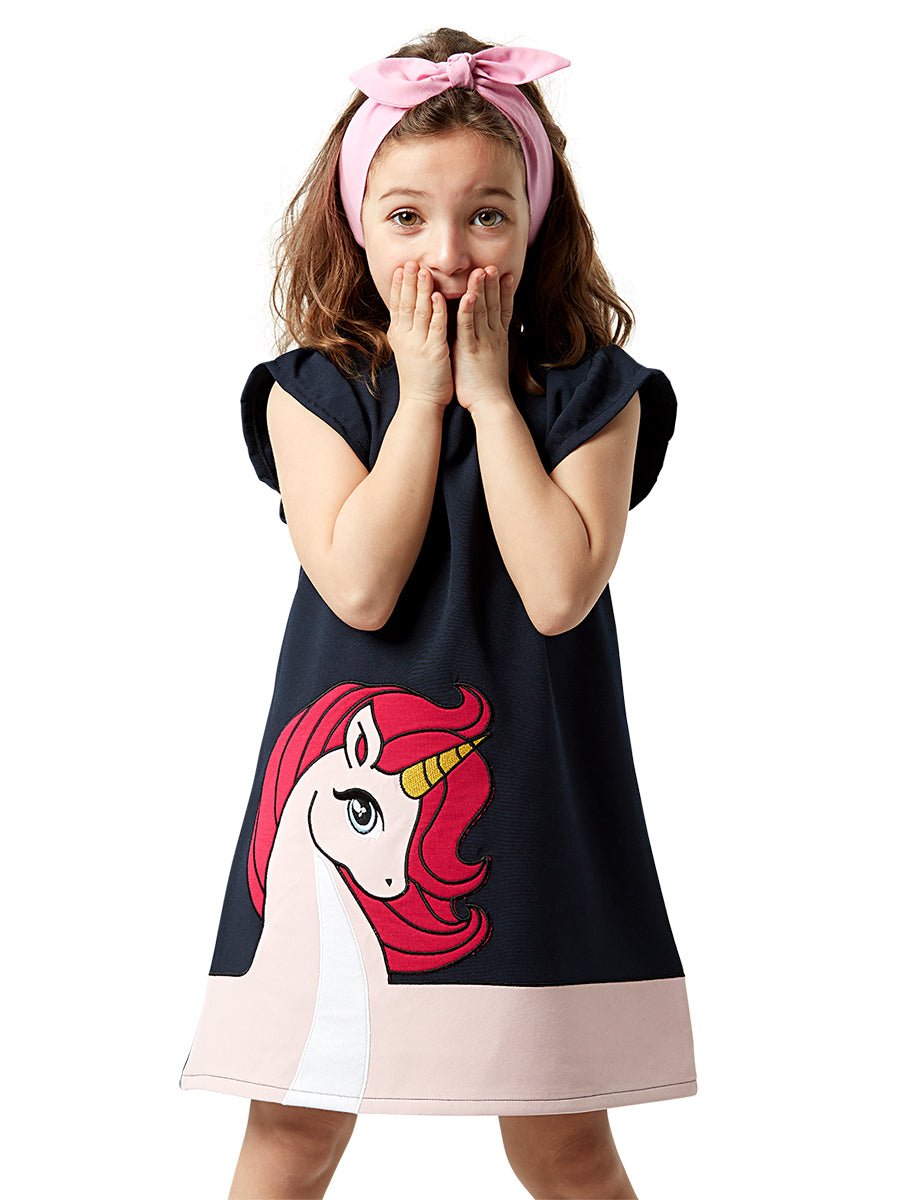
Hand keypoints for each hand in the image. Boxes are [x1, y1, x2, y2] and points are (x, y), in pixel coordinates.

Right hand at [387, 260, 453, 408]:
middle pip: (405, 303)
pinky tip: (438, 296)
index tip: (402, 267)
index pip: (397, 304)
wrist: (421, 402)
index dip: (399, 285)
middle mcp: (405, 336)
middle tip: (410, 261)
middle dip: (408, 281)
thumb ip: (406, 329)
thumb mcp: (407, 348)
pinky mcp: (434, 351)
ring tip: (422, 271)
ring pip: (419, 311)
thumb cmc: (418, 376)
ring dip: (421, 290)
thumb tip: (404, 312)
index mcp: (399, 334)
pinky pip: (435, 327)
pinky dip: (437, 310)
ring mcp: (418, 344)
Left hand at [451, 265, 515, 412]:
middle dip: (494, 283)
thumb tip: (490, 335)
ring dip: (481, 289)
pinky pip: (468, 326)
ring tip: (482, 270)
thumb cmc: (489, 386)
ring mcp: (482, 342)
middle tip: (493, 264)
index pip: (503, 309)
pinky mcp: (470, 350)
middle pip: (494, 304)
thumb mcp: (492, 359)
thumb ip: (490, 344)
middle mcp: (492, 336)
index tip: (506, 274)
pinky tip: (467, 295)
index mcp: (497, 338)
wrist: (492, 404)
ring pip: (481, 310)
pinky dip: (467, 309)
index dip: (505, 291)